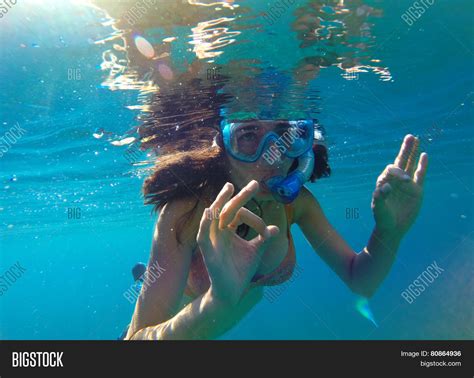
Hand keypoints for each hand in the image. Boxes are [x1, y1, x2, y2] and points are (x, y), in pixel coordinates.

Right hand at [197, 180, 279, 306]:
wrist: (232, 292)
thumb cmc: (241, 271)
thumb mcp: (256, 251)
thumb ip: (263, 238)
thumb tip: (277, 228)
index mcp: (228, 230)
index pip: (239, 214)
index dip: (255, 219)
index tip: (267, 231)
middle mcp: (219, 232)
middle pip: (227, 209)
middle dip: (240, 196)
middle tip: (254, 183)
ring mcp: (212, 240)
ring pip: (213, 216)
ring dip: (220, 202)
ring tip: (228, 188)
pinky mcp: (207, 251)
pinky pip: (203, 234)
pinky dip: (205, 223)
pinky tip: (210, 211)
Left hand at [371, 134, 427, 237]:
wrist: (392, 228)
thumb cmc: (382, 218)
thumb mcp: (379, 209)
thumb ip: (380, 198)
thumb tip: (386, 187)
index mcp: (384, 181)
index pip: (391, 170)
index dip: (397, 172)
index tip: (404, 181)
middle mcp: (395, 180)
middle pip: (400, 161)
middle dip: (405, 149)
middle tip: (410, 136)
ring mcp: (406, 184)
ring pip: (410, 165)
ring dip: (413, 153)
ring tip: (416, 139)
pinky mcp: (416, 190)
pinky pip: (420, 175)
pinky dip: (422, 165)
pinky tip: (424, 155)